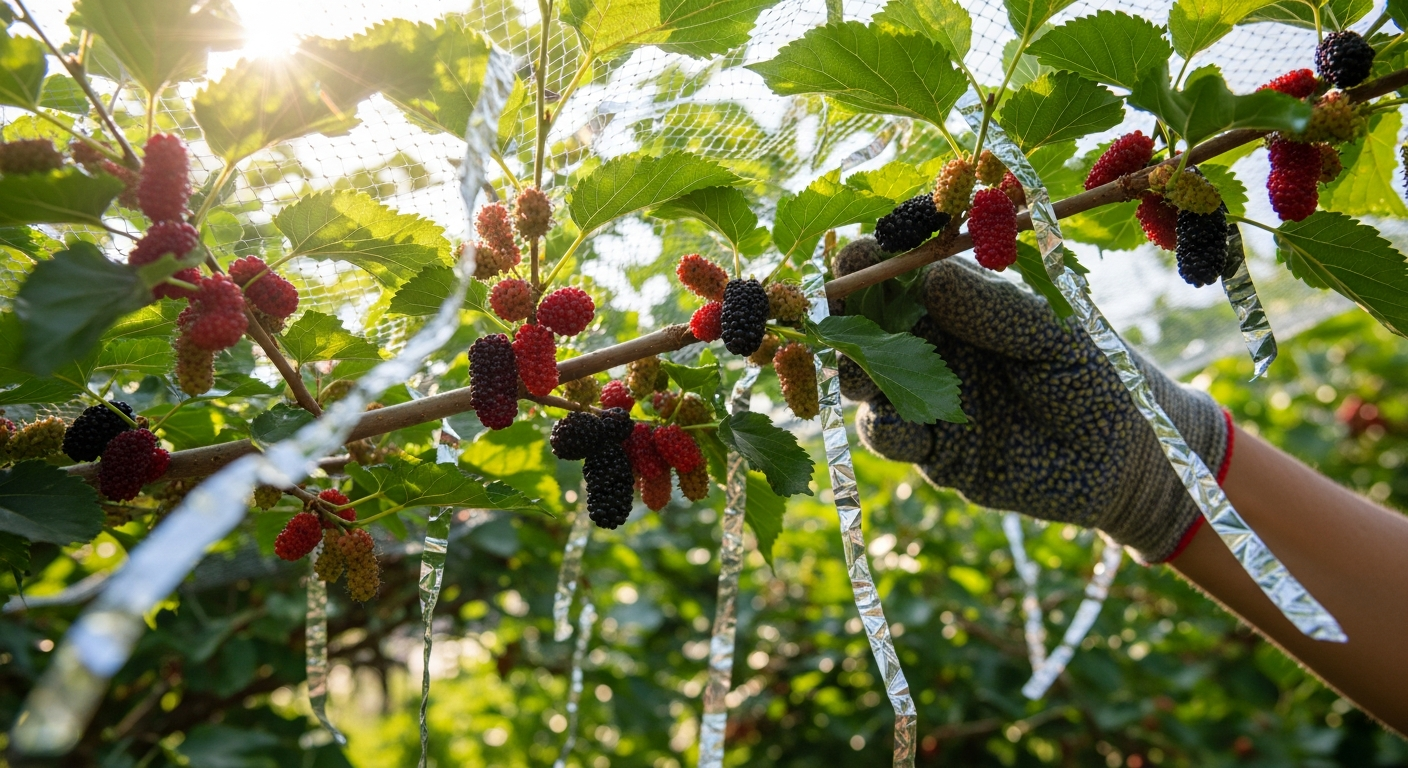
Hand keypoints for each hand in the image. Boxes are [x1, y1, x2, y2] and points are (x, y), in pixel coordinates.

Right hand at [854, 254, 1228, 562]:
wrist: (1127, 460)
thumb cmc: (1097, 375)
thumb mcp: (1056, 332)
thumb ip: (996, 309)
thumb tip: (929, 278)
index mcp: (957, 300)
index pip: (898, 271)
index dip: (869, 262)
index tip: (854, 261)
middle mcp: (932, 345)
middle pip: (864, 325)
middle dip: (843, 322)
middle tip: (834, 322)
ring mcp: (927, 398)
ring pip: (865, 382)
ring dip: (855, 375)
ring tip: (862, 375)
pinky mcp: (933, 451)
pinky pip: (889, 436)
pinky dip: (883, 427)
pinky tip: (895, 423)